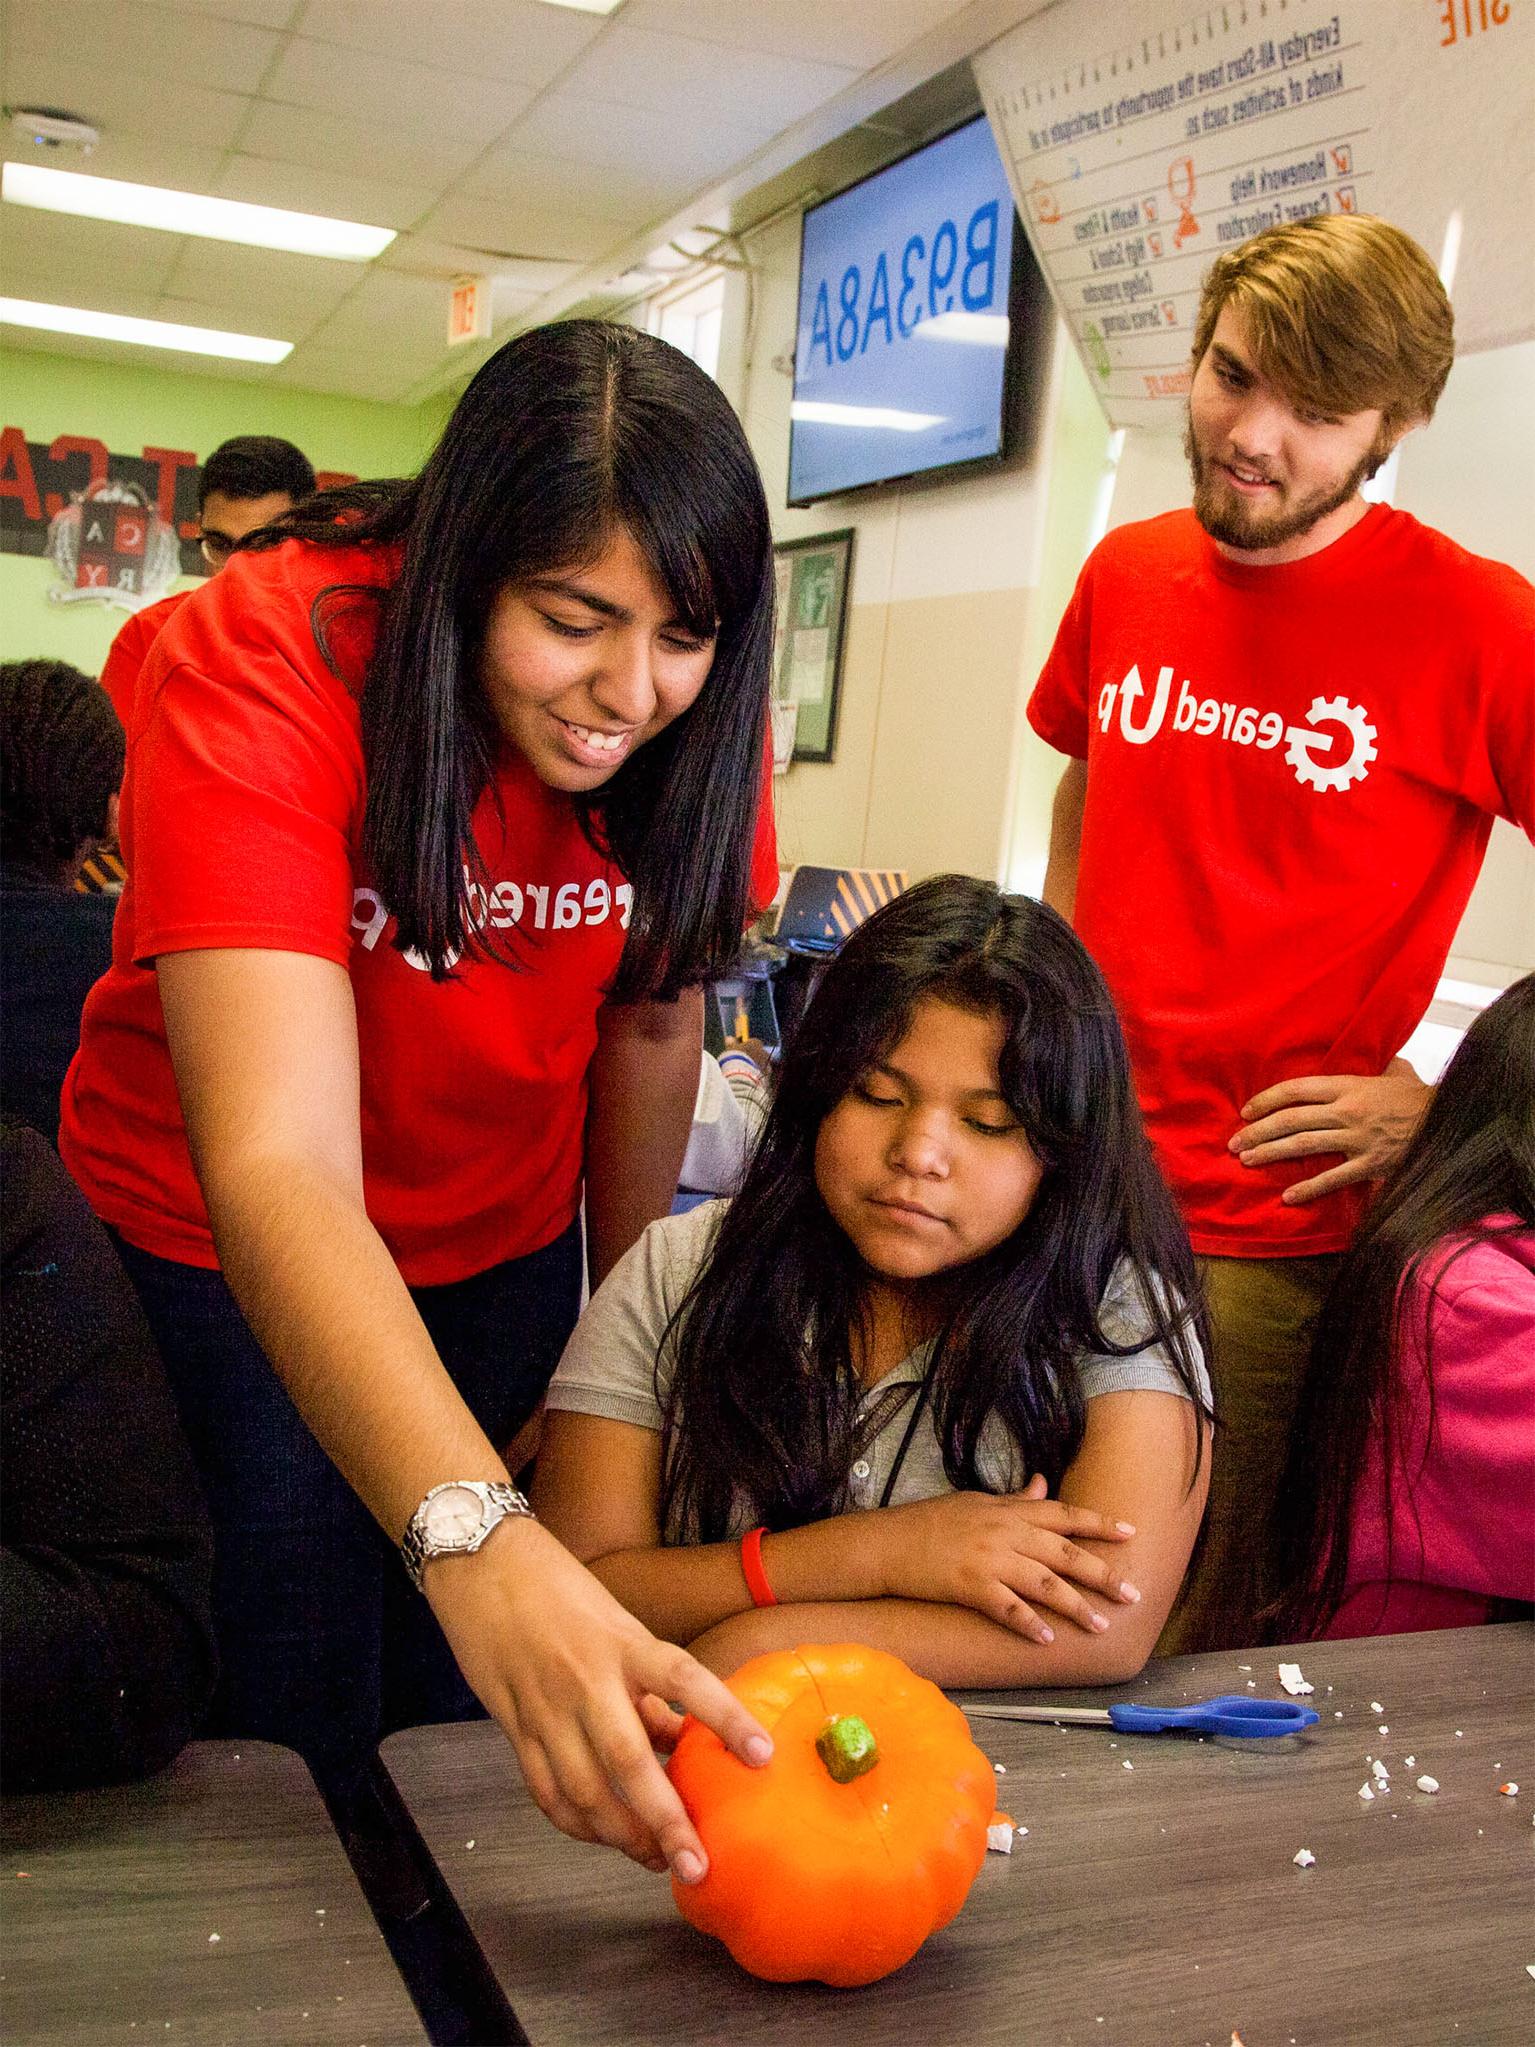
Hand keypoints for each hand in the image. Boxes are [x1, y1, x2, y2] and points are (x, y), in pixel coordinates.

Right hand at [424, 1517, 771, 1881]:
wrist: (481, 1565)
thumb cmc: (559, 1589)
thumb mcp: (618, 1624)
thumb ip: (648, 1684)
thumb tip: (683, 1740)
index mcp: (623, 1642)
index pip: (684, 1679)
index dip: (726, 1716)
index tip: (762, 1755)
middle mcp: (586, 1678)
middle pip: (628, 1761)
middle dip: (665, 1820)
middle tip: (696, 1862)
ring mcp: (545, 1706)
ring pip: (584, 1790)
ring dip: (621, 1835)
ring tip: (655, 1858)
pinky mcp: (513, 1726)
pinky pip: (545, 1790)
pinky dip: (575, 1823)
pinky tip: (600, 1836)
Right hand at [871, 1475, 1138, 1642]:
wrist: (888, 1541)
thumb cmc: (931, 1520)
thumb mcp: (976, 1501)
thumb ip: (1014, 1499)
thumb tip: (1043, 1484)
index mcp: (1009, 1511)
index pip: (1064, 1514)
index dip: (1100, 1523)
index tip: (1132, 1533)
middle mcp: (1005, 1532)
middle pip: (1065, 1553)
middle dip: (1102, 1574)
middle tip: (1134, 1595)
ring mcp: (988, 1560)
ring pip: (1044, 1584)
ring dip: (1076, 1607)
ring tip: (1102, 1627)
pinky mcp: (969, 1587)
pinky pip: (1007, 1608)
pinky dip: (1029, 1624)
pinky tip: (1049, 1639)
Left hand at [1231, 1057, 1430, 1204]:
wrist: (1451, 1120)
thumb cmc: (1418, 1097)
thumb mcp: (1394, 1072)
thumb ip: (1371, 1067)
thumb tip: (1364, 1056)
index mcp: (1348, 1086)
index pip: (1296, 1089)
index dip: (1267, 1099)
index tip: (1247, 1111)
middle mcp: (1347, 1111)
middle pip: (1291, 1120)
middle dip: (1258, 1131)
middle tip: (1235, 1142)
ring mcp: (1358, 1139)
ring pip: (1304, 1146)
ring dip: (1271, 1153)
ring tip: (1248, 1160)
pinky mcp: (1370, 1164)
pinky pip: (1334, 1178)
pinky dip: (1309, 1188)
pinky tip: (1288, 1196)